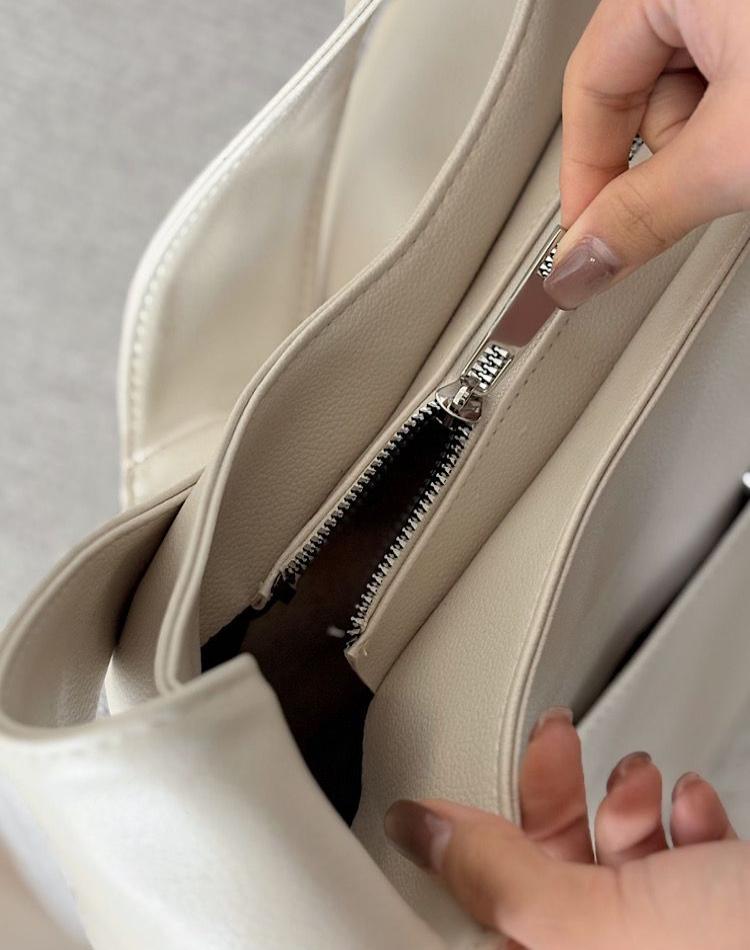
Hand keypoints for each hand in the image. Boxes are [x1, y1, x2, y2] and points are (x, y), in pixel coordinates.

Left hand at [384, 707, 748, 947]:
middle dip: (553, 802)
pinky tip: (691, 803)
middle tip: (550, 743)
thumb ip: (503, 880)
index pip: (487, 926)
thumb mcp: (602, 922)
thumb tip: (418, 833)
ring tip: (639, 775)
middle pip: (554, 880)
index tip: (441, 802)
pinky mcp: (729, 916)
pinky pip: (685, 860)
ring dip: (625, 801)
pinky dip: (682, 818)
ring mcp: (682, 945)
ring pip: (623, 860)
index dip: (460, 858)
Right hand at [542, 0, 749, 309]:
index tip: (587, 245)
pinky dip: (741, 119)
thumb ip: (647, 211)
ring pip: (692, 90)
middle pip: (639, 92)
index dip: (585, 179)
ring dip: (717, 140)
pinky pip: (731, 76)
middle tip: (707, 187)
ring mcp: (735, 3)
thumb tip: (578, 266)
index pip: (588, 90)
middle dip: (671, 158)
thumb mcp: (735, 150)